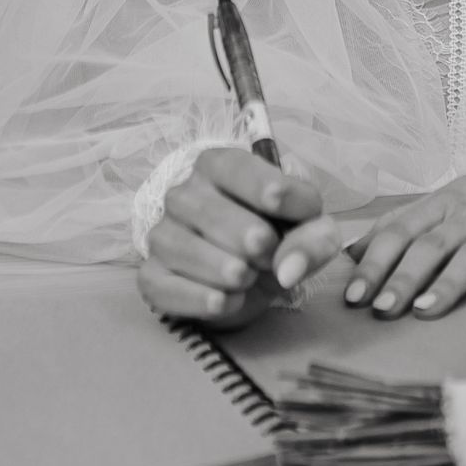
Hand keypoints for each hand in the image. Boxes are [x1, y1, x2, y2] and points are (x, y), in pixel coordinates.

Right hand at [135, 146, 342, 330]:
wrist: (248, 278)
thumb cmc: (275, 238)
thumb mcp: (307, 231)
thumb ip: (313, 239)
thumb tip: (289, 268)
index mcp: (219, 164)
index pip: (241, 169)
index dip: (279, 196)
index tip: (303, 217)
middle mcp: (182, 193)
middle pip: (214, 214)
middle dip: (255, 243)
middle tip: (271, 257)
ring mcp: (162, 233)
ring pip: (186, 250)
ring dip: (229, 272)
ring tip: (249, 279)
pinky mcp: (151, 275)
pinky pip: (164, 287)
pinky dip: (199, 299)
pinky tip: (225, 301)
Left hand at [345, 149, 465, 321]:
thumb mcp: (447, 200)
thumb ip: (405, 224)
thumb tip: (353, 253)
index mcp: (443, 204)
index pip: (400, 231)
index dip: (373, 262)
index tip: (350, 295)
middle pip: (430, 245)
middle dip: (402, 277)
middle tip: (378, 309)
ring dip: (448, 283)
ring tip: (425, 311)